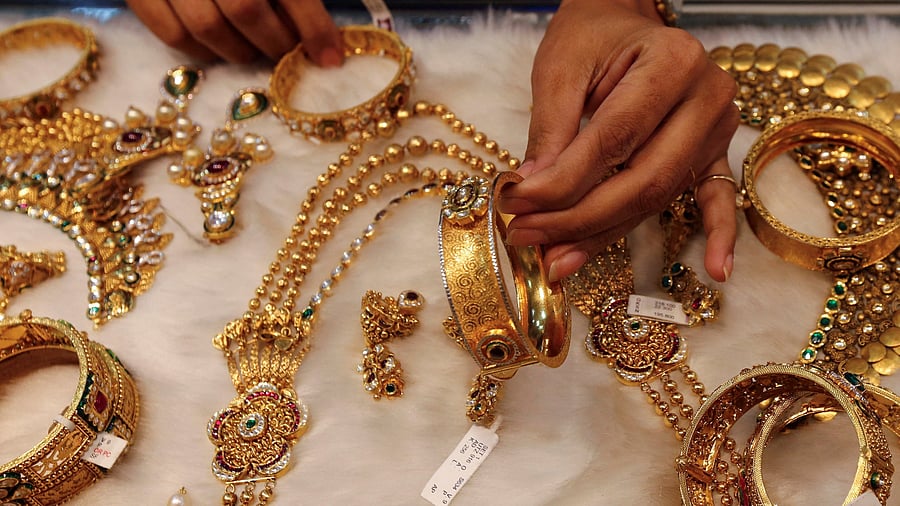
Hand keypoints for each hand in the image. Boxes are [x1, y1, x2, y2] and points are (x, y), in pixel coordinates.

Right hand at [126, 0, 342, 64]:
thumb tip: (323, 39)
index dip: (314, 27)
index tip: (331, 58)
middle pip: (245, 9)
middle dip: (275, 42)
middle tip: (288, 54)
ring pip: (206, 26)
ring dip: (239, 50)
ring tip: (254, 49)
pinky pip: (170, 32)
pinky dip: (199, 50)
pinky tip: (217, 47)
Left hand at [498, 0, 739, 282]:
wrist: (626, 22)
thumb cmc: (592, 37)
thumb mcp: (561, 67)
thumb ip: (550, 129)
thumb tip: (533, 192)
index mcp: (672, 62)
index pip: (613, 140)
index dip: (563, 182)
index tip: (517, 205)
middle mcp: (707, 96)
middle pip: (644, 179)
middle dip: (579, 219)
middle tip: (528, 238)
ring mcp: (717, 127)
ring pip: (660, 197)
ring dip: (606, 234)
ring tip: (557, 261)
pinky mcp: (715, 151)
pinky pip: (718, 198)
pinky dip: (717, 235)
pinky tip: (716, 270)